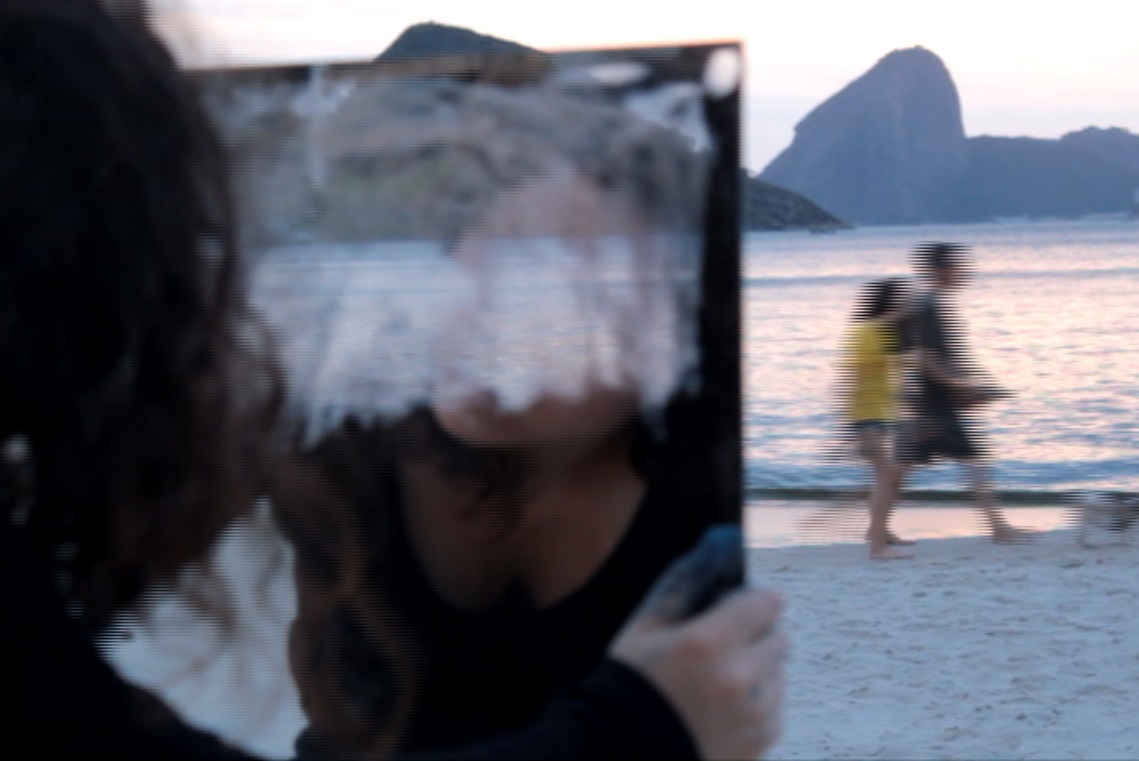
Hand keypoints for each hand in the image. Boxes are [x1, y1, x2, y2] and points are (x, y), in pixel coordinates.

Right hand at [609, 535, 787, 758]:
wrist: (624, 749)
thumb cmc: (632, 683)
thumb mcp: (645, 626)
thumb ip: (683, 582)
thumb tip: (712, 545)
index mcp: (709, 641)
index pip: (767, 602)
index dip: (752, 601)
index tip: (737, 608)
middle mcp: (739, 675)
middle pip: (779, 636)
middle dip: (755, 635)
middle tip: (722, 648)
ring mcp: (755, 711)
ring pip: (779, 671)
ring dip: (758, 669)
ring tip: (718, 682)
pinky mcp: (762, 738)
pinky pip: (777, 705)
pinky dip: (757, 701)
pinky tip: (723, 707)